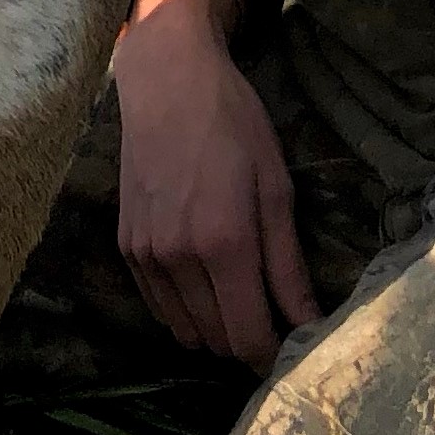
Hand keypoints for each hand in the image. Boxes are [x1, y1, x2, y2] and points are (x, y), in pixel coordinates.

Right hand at [112, 0, 319, 368]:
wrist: (166, 82)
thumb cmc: (233, 124)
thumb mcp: (275, 187)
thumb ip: (288, 264)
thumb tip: (308, 321)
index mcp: (224, 243)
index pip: (248, 336)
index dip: (272, 352)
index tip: (290, 343)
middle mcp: (179, 257)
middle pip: (216, 340)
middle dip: (246, 340)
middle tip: (268, 313)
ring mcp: (146, 254)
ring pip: (184, 329)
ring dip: (214, 327)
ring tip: (236, 295)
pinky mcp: (126, 246)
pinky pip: (158, 305)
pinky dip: (183, 308)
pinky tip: (203, 279)